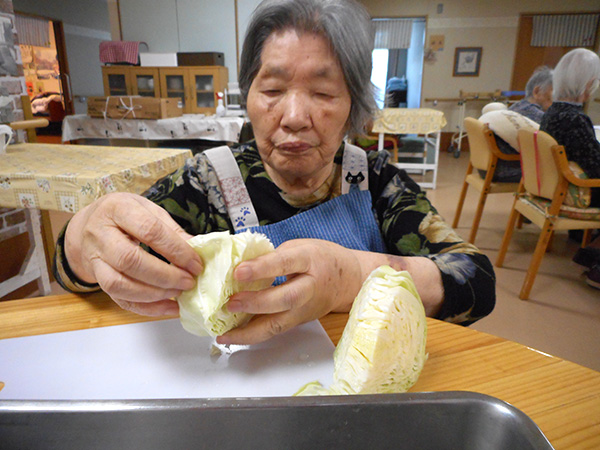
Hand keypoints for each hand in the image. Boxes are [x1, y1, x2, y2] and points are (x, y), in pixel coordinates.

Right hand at [64, 193, 202, 315]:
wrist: (87, 225)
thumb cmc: (123, 215)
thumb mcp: (147, 209)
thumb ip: (171, 229)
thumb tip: (197, 249)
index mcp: (117, 209)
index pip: (149, 231)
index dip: (176, 250)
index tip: (196, 263)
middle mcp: (100, 235)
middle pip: (130, 261)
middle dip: (165, 275)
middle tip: (188, 281)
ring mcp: (95, 259)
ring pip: (119, 284)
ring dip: (154, 294)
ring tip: (179, 292)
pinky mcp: (97, 280)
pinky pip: (120, 300)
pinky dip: (148, 308)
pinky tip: (169, 307)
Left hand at [216, 239, 363, 344]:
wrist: (349, 280)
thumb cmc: (321, 259)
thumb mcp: (300, 246)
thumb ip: (273, 255)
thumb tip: (239, 266)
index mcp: (310, 260)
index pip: (285, 263)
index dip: (262, 268)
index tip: (238, 271)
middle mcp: (310, 288)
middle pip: (285, 299)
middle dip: (255, 303)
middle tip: (230, 303)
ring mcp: (305, 309)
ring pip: (279, 325)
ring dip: (249, 332)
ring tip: (224, 334)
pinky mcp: (298, 323)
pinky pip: (275, 331)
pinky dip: (252, 336)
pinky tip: (233, 336)